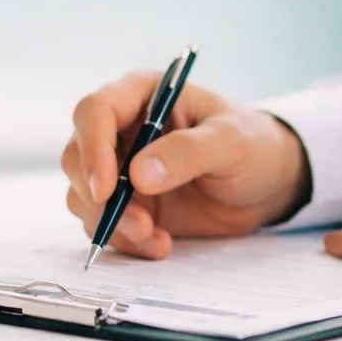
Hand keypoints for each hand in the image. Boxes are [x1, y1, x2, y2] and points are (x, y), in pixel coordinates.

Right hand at [61, 72, 310, 257]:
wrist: (265, 186)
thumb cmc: (252, 147)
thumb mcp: (232, 142)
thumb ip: (188, 152)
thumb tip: (139, 174)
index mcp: (140, 96)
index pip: (94, 112)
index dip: (91, 148)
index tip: (105, 189)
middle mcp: (118, 130)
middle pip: (75, 158)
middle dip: (100, 198)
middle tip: (139, 224)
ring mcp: (116, 169)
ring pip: (82, 197)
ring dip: (111, 224)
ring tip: (155, 238)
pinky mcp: (122, 204)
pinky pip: (101, 224)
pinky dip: (123, 241)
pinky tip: (160, 244)